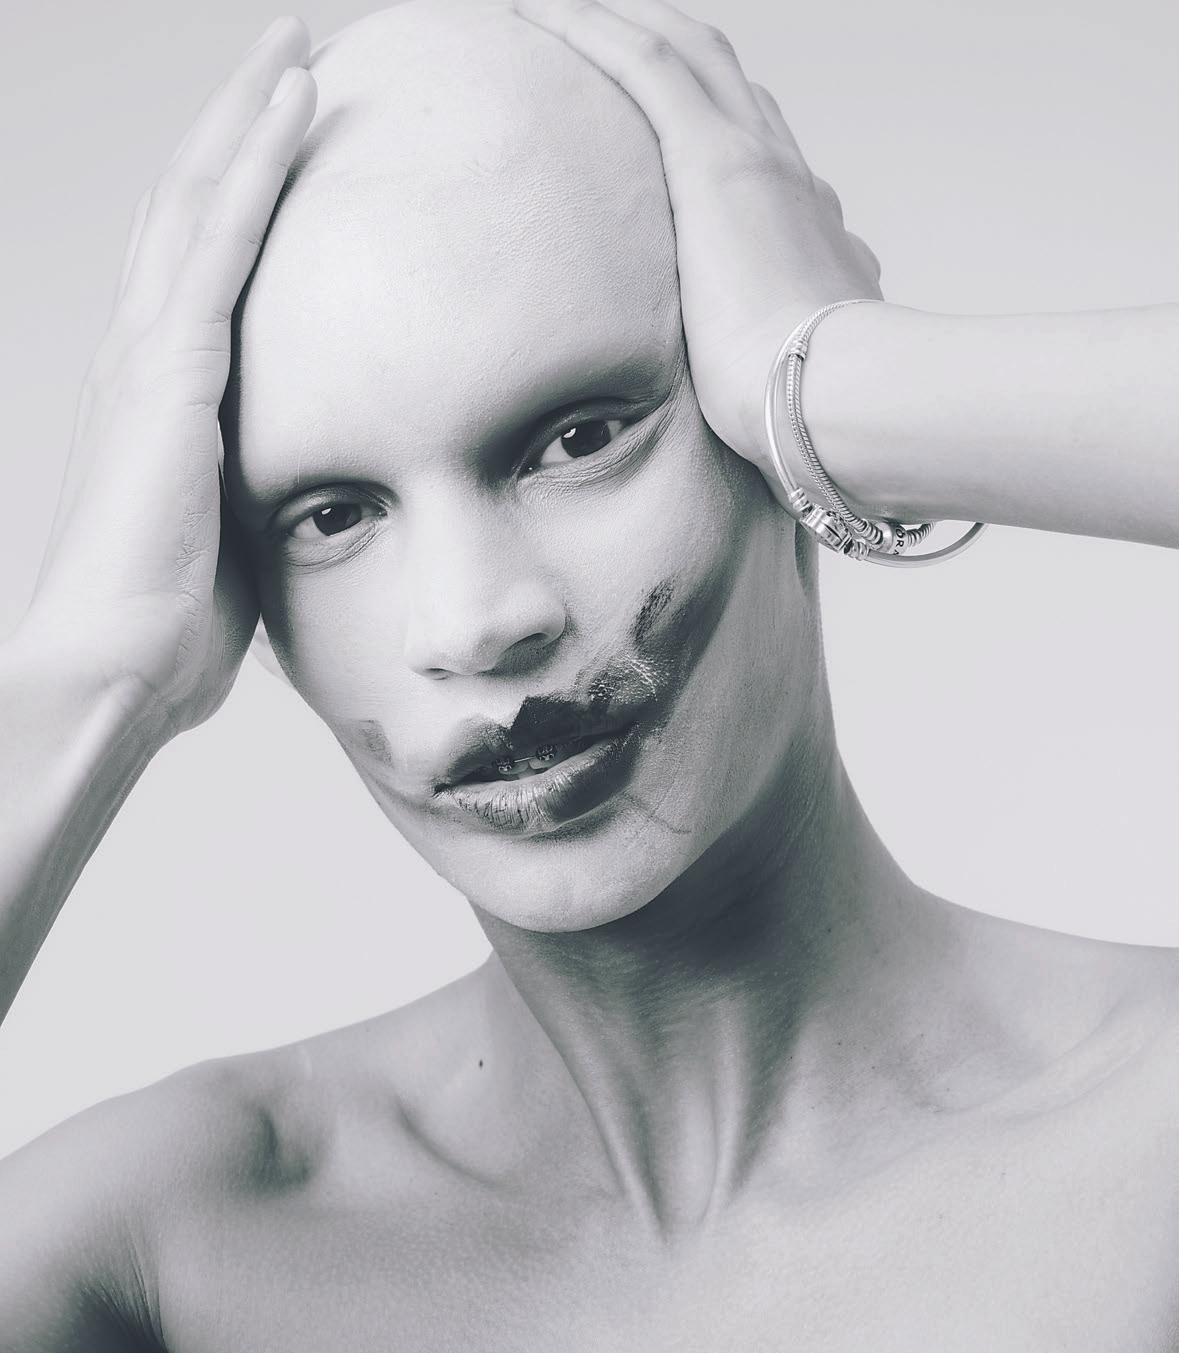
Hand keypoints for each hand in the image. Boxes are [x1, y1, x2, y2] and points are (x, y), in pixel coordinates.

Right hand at [24, 18, 316, 743]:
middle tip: (295, 48)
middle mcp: (144, 350)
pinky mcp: (169, 371)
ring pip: (201, 196)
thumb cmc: (171, 621)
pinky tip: (294, 100)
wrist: (117, 667)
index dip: (242, 188)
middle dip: (242, 121)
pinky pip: (221, 241)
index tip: (293, 133)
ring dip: (249, 111)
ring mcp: (150, 353)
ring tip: (299, 39)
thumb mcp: (234, 535)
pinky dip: (257, 164)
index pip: (203, 261)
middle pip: (194, 203)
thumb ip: (262, 491)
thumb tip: (313, 499)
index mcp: (162, 389)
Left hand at [510, 0, 880, 494]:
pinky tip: (538, 6)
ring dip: (616, 21)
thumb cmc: (810, 414)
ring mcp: (756, 158)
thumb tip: (768, 381)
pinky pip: (646, 63)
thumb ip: (783, 358)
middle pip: (718, 75)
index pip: (750, 140)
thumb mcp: (794, 374)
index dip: (704, 107)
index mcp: (802, 222)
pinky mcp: (718, 161)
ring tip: (556, 8)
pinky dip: (590, 27)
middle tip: (600, 28)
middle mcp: (786, 173)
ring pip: (681, 51)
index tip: (660, 108)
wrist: (837, 405)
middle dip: (659, 41)